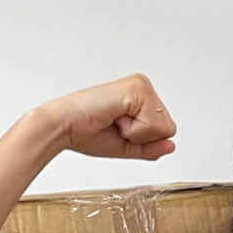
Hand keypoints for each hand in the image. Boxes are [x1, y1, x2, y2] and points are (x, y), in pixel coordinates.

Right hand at [37, 74, 176, 159]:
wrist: (61, 127)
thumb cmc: (85, 132)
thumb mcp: (125, 145)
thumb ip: (150, 147)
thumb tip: (171, 146)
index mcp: (142, 97)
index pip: (165, 130)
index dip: (142, 140)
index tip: (117, 129)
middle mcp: (143, 87)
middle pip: (168, 128)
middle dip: (140, 136)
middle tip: (114, 125)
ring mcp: (140, 85)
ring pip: (162, 127)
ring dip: (135, 132)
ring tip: (113, 120)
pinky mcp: (136, 89)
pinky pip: (151, 124)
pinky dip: (131, 130)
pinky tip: (113, 117)